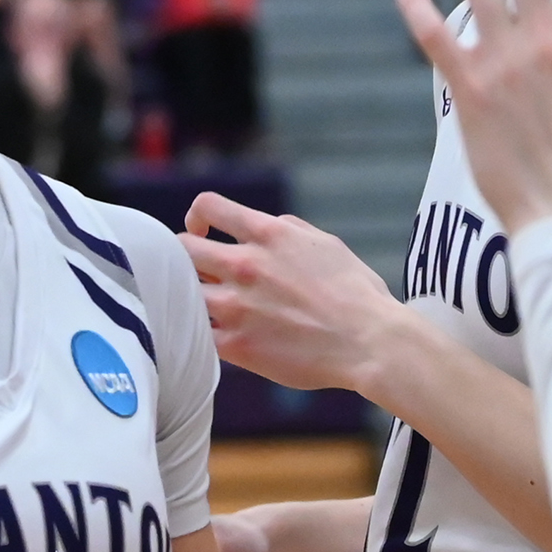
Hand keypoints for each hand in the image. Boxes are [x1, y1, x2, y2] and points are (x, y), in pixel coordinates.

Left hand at [181, 193, 406, 394]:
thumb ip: (289, 229)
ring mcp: (236, 306)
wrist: (369, 343)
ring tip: (208, 305)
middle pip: (183, 248)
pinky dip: (199, 333)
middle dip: (186, 257)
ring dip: (191, 295)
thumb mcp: (326, 244)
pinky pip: (196, 334)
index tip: (202, 230)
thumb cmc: (357, 294)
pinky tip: (213, 335)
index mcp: (268, 234)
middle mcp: (246, 264)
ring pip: (182, 291)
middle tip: (201, 272)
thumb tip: (269, 223)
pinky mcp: (235, 345)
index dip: (197, 216)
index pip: (208, 206)